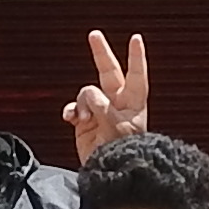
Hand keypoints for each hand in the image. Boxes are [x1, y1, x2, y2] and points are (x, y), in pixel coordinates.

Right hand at [64, 28, 150, 163]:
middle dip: (101, 53)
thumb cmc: (122, 152)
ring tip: (85, 119)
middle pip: (109, 72)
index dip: (136, 57)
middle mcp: (117, 104)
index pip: (136, 75)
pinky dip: (72, 112)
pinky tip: (71, 119)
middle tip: (94, 34)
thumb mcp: (116, 127)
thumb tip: (87, 97)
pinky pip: (74, 109)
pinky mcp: (84, 123)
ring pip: (86, 92)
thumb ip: (101, 106)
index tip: (136, 38)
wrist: (109, 174)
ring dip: (82, 103)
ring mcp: (100, 112)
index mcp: (133, 104)